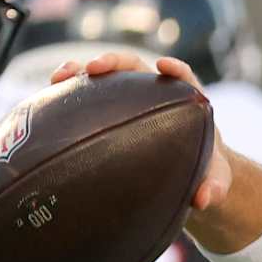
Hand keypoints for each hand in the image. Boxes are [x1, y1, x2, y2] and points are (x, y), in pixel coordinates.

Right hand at [52, 52, 232, 211]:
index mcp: (186, 101)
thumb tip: (204, 199)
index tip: (165, 67)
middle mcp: (155, 92)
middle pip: (135, 67)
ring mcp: (129, 98)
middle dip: (114, 62)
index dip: (175, 69)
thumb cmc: (204, 170)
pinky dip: (68, 96)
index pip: (183, 76)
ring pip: (105, 78)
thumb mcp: (215, 179)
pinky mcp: (108, 111)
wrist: (187, 172)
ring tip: (59, 78)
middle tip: (94, 67)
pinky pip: (87, 98)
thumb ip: (215, 186)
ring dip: (80, 72)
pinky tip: (46, 104)